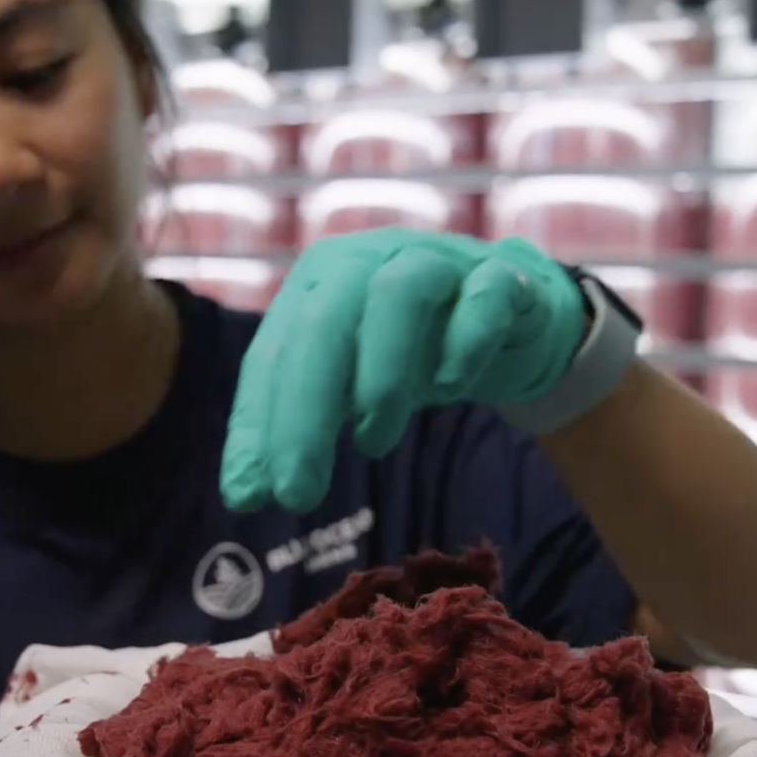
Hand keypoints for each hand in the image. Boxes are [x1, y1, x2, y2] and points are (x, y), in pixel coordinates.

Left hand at [223, 228, 584, 512]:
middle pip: (324, 324)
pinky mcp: (501, 277)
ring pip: (399, 297)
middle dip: (303, 413)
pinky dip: (466, 340)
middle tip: (297, 494)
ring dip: (380, 375)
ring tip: (372, 444)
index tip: (246, 496)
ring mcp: (437, 262)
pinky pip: (484, 296)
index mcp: (318, 282)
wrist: (511, 315)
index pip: (274, 352)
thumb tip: (245, 494)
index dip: (256, 424)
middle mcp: (370, 260)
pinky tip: (452, 387)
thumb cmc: (412, 351)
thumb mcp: (348, 387)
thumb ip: (298, 429)